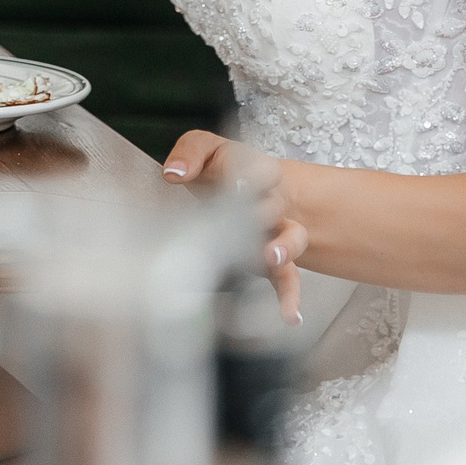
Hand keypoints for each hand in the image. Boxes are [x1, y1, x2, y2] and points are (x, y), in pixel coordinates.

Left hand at [165, 130, 309, 324]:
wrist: (237, 187)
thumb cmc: (218, 168)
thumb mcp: (202, 148)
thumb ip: (190, 154)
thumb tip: (174, 173)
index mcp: (254, 171)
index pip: (264, 169)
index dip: (254, 175)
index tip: (239, 183)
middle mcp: (270, 202)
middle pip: (274, 205)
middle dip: (262, 213)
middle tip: (249, 218)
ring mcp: (274, 232)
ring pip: (291, 239)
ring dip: (284, 248)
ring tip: (272, 258)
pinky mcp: (271, 260)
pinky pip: (287, 278)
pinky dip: (290, 297)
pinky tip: (290, 316)